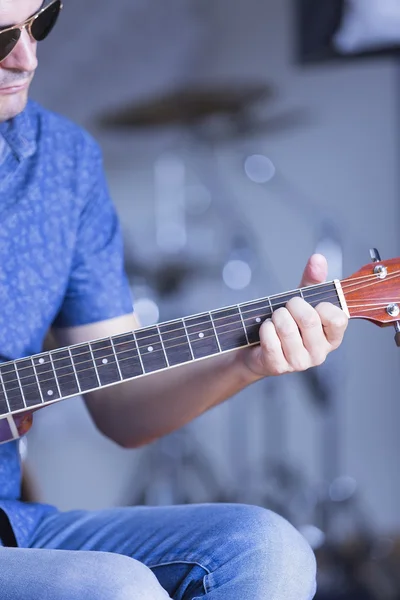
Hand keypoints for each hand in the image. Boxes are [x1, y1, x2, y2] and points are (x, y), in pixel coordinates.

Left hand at [242, 254, 347, 379]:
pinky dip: (264, 328)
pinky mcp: (278, 367)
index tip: (312, 303)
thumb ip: (312, 280)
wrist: (258, 348)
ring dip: (276, 316)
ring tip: (275, 318)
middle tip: (286, 307)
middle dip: (292, 305)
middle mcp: (319, 354)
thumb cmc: (287, 322)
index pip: (338, 319)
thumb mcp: (302, 300)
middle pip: (309, 320)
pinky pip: (270, 339)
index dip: (322, 306)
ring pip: (286, 328)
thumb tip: (318, 259)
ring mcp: (299, 363)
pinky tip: (266, 329)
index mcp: (332, 337)